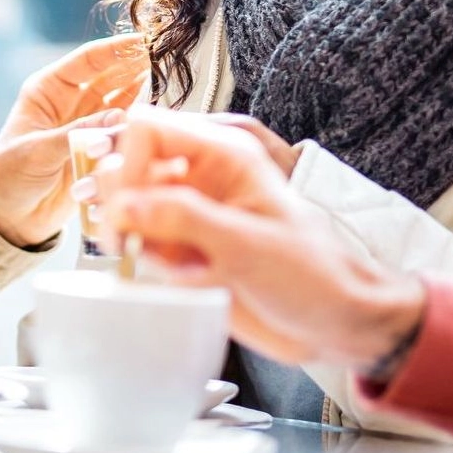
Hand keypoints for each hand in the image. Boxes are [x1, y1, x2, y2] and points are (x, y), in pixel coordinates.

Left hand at [0, 34, 146, 247]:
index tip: (141, 40)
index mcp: (47, 91)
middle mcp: (70, 103)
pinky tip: (157, 116)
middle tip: (163, 58)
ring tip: (167, 82)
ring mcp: (86, 126)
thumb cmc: (9, 178)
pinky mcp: (98, 150)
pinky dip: (139, 123)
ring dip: (142, 92)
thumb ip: (77, 134)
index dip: (114, 50)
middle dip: (135, 66)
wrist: (9, 218)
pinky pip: (124, 130)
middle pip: (110, 76)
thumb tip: (118, 118)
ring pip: (121, 101)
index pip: (86, 61)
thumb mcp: (37, 152)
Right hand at [97, 106, 424, 370]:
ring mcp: (190, 216)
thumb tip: (124, 206)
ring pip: (126, 208)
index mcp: (225, 156)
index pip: (147, 129)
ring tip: (154, 264)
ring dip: (125, 236)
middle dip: (117, 203)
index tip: (125, 209)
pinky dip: (138, 262)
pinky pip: (138, 245)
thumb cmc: (314, 275)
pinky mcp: (185, 252)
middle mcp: (201, 179)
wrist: (336, 323)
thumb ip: (184, 220)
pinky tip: (169, 281)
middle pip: (127, 167)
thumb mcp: (247, 244)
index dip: (127, 164)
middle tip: (123, 241)